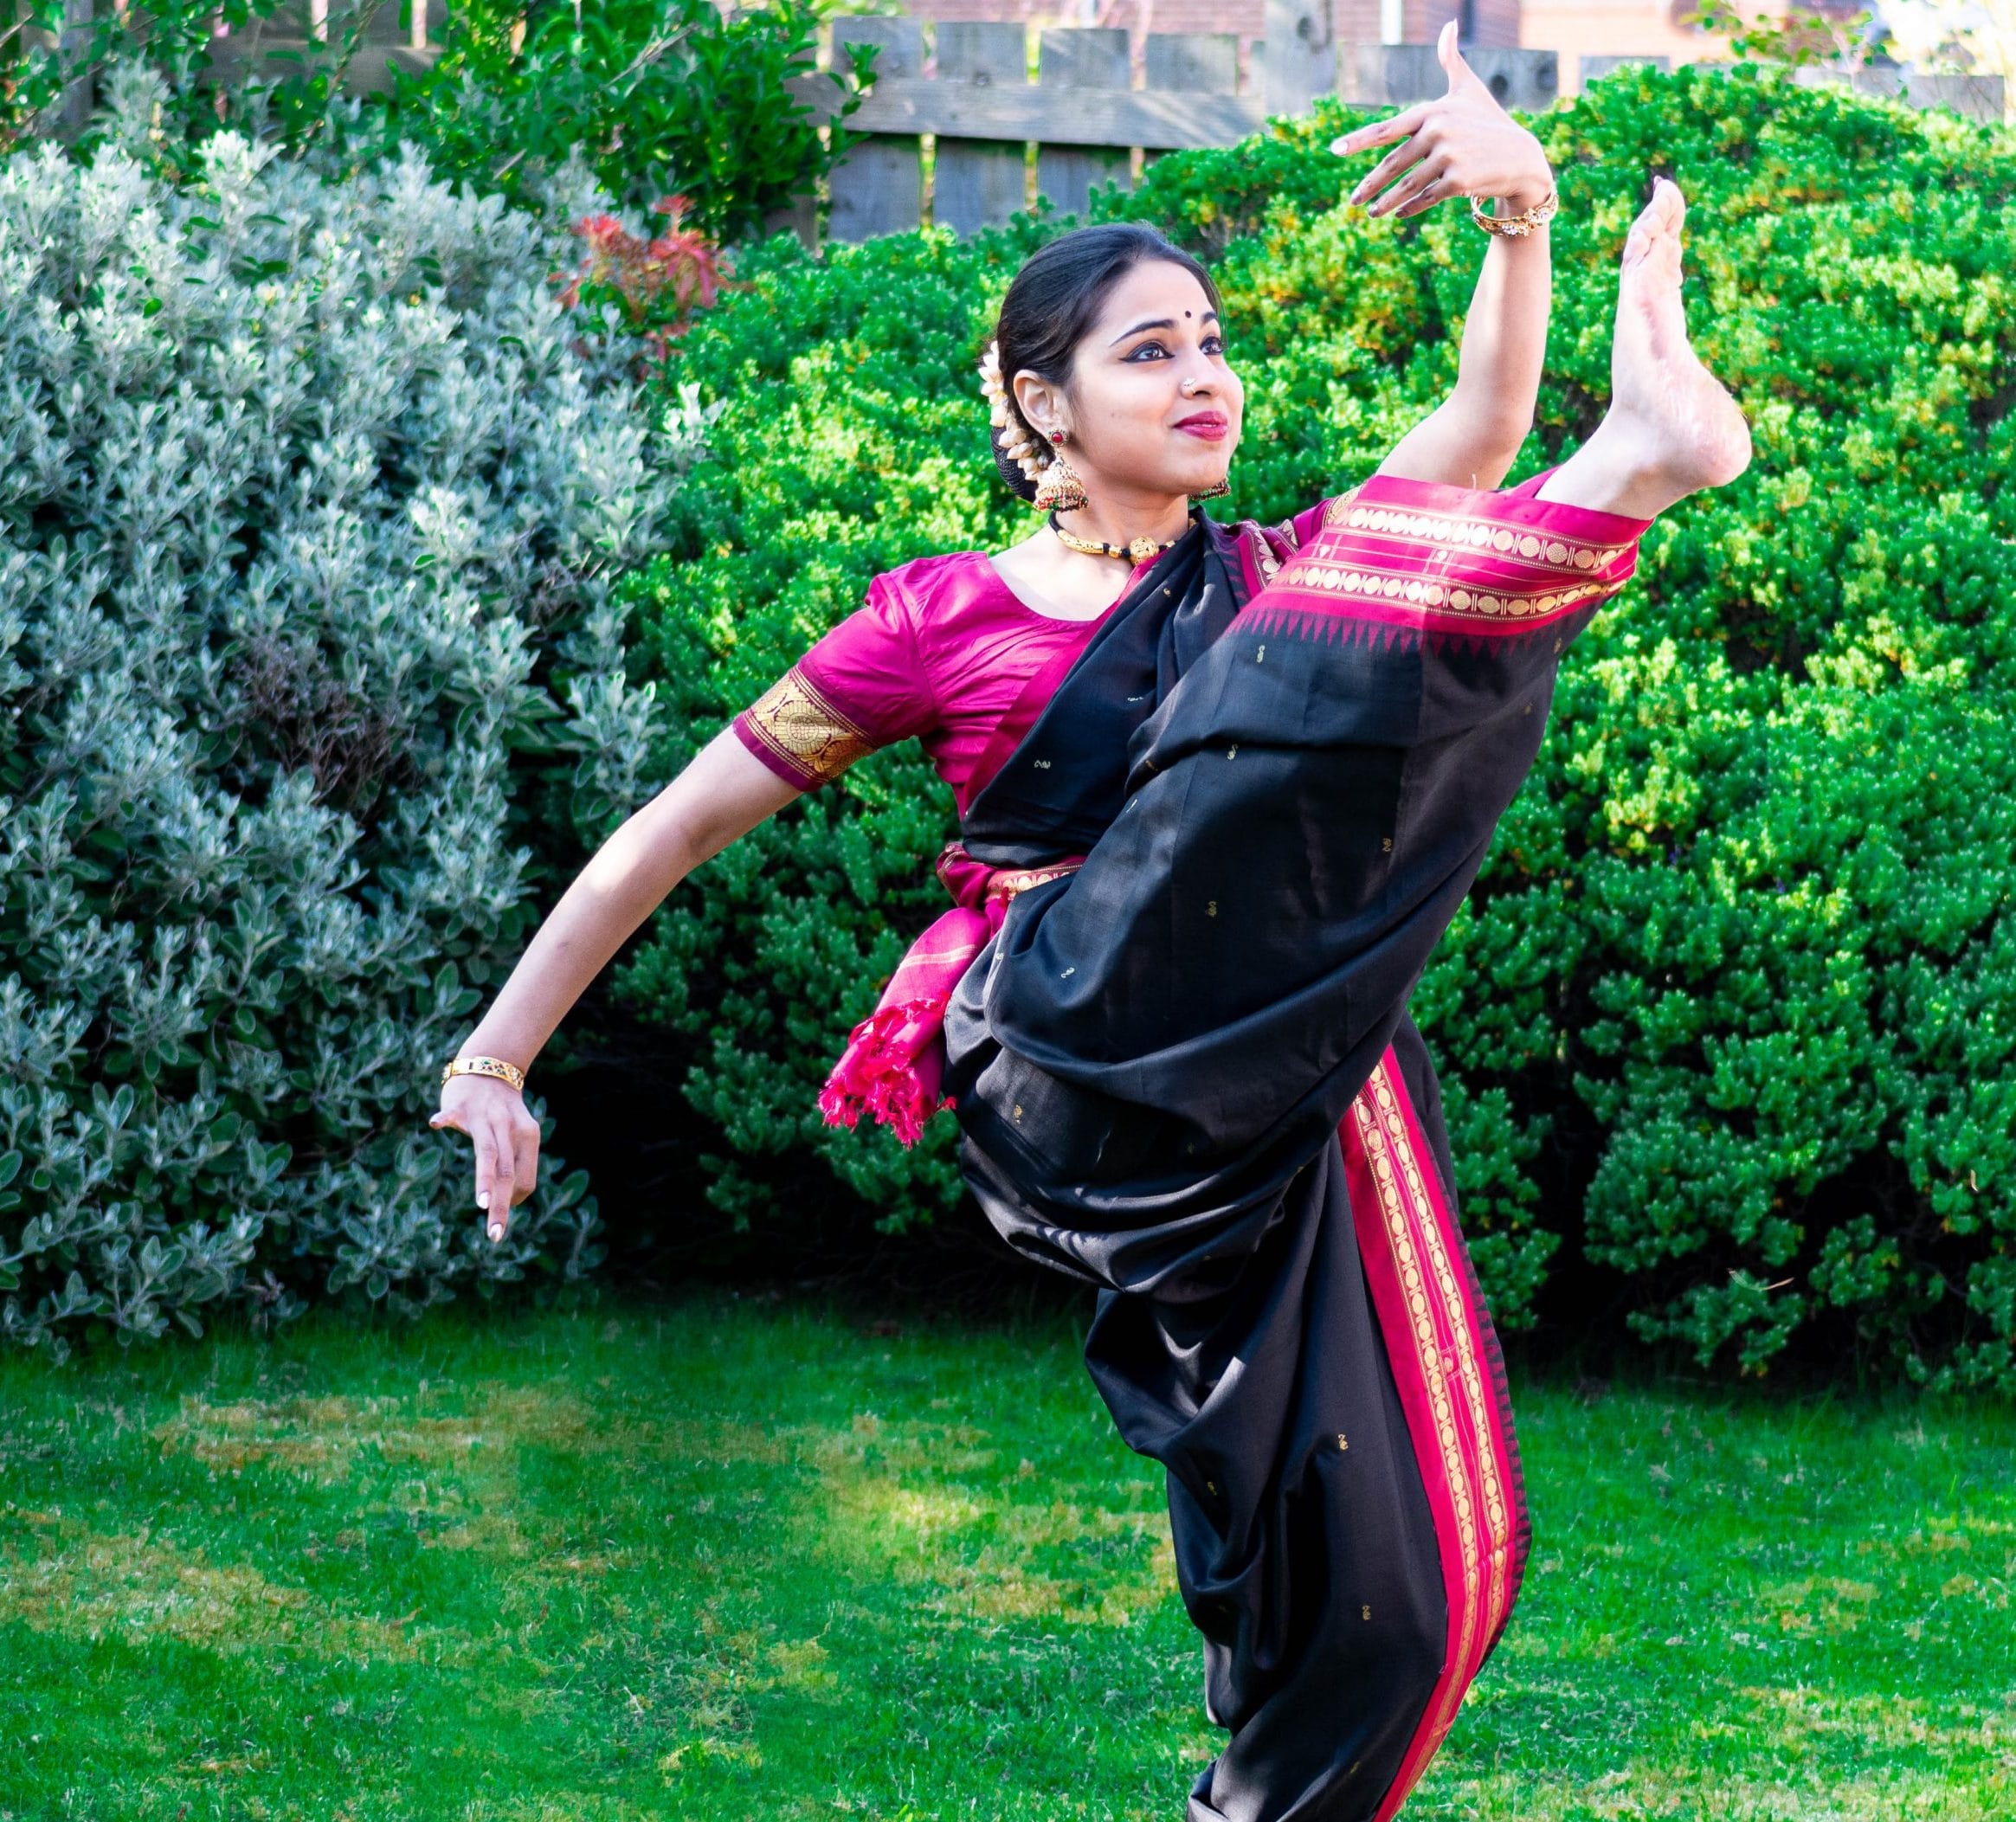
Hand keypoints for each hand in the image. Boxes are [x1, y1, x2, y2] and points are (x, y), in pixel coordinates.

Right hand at [430, 1073, 540, 1242]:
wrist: (490, 1066)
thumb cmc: (501, 1111)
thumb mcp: (517, 1134)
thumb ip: (514, 1163)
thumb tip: (512, 1201)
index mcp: (527, 1137)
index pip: (524, 1178)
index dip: (514, 1200)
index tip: (499, 1216)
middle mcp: (509, 1128)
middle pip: (507, 1173)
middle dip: (501, 1206)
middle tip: (496, 1236)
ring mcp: (485, 1116)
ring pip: (487, 1152)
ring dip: (485, 1179)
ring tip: (482, 1203)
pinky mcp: (461, 1105)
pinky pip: (453, 1114)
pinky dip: (446, 1119)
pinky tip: (437, 1124)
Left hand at [1329, 22, 1552, 221]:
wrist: (1520, 157)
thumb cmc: (1489, 122)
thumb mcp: (1469, 89)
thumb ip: (1452, 60)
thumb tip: (1449, 24)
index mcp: (1432, 112)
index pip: (1388, 128)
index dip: (1359, 140)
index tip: (1334, 150)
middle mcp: (1438, 131)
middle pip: (1393, 163)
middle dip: (1370, 184)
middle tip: (1352, 199)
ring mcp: (1448, 156)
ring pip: (1406, 185)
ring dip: (1385, 202)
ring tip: (1370, 213)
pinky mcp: (1458, 180)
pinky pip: (1425, 198)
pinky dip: (1410, 208)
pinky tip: (1399, 214)